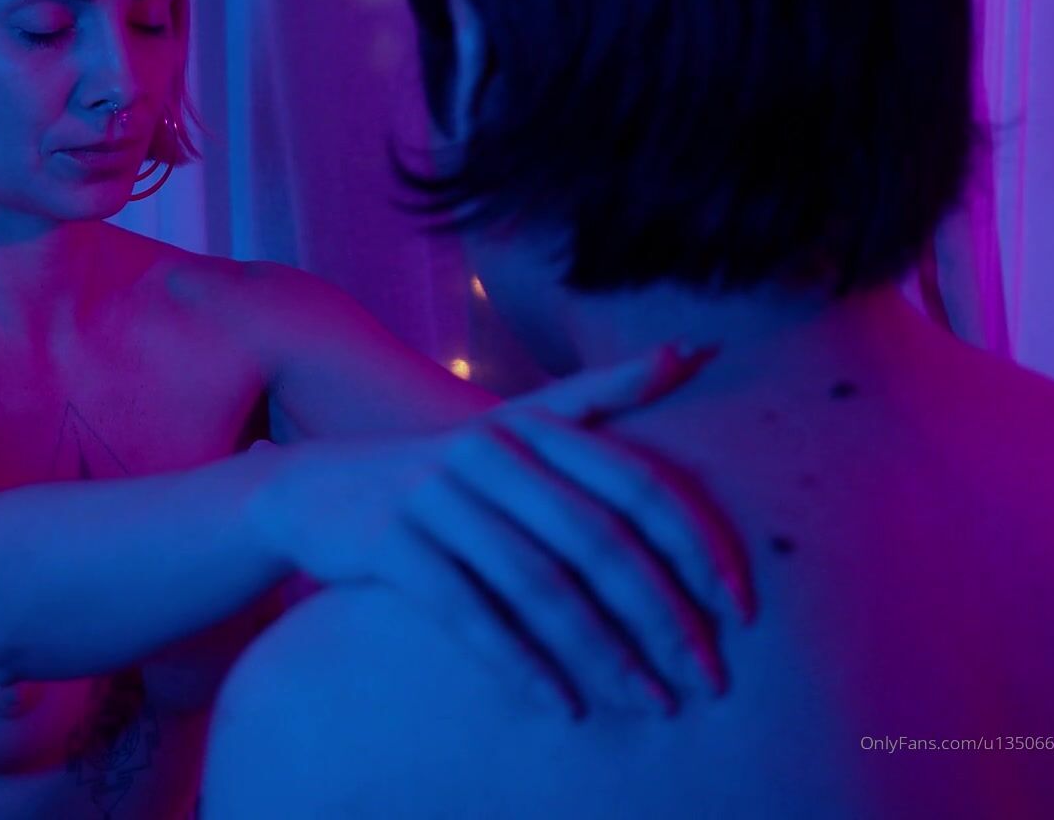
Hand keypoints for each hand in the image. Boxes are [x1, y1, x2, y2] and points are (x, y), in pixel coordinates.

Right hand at [245, 344, 751, 717]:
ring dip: (603, 654)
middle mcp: (487, 451)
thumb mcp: (514, 425)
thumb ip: (598, 396)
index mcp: (530, 423)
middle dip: (662, 616)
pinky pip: (469, 614)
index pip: (635, 482)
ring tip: (649, 703)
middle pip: (596, 540)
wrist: (312, 491)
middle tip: (707, 678)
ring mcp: (435, 497)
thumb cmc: (441, 472)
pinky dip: (521, 665)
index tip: (740, 607)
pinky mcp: (391, 545)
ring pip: (539, 585)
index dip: (696, 544)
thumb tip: (693, 349)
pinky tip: (563, 705)